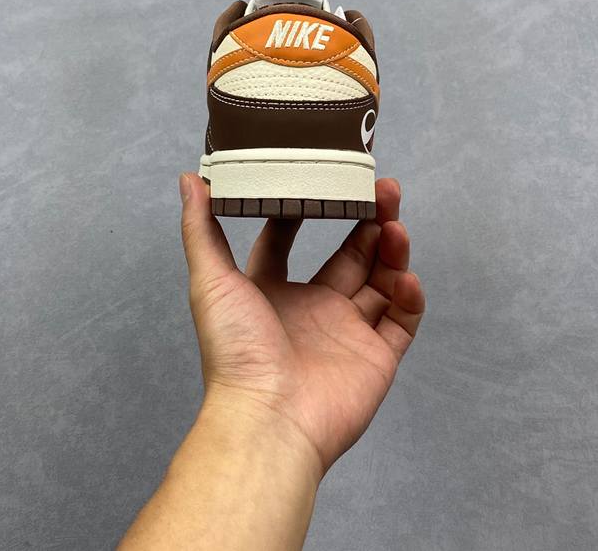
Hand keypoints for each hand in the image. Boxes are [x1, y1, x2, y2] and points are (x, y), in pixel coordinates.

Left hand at [180, 173, 424, 475]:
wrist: (270, 419)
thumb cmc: (236, 352)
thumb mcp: (211, 281)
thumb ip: (200, 228)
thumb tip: (188, 178)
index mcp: (273, 292)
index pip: (286, 244)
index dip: (301, 212)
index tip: (315, 180)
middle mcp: (313, 309)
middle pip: (350, 254)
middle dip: (368, 220)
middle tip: (383, 190)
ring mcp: (347, 333)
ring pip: (381, 280)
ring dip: (392, 249)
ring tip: (395, 225)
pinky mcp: (377, 357)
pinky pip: (402, 320)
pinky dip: (409, 296)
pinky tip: (404, 277)